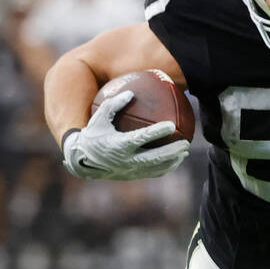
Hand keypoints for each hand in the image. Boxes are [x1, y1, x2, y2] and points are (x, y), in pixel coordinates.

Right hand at [62, 90, 190, 180]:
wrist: (83, 161)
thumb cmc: (93, 135)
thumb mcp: (99, 118)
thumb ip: (114, 105)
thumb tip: (131, 92)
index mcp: (118, 145)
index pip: (141, 138)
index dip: (157, 132)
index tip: (171, 125)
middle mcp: (126, 160)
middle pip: (155, 157)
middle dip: (172, 151)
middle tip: (185, 142)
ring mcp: (131, 170)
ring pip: (157, 168)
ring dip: (172, 161)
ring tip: (184, 152)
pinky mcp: (134, 176)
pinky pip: (154, 173)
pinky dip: (166, 168)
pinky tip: (175, 160)